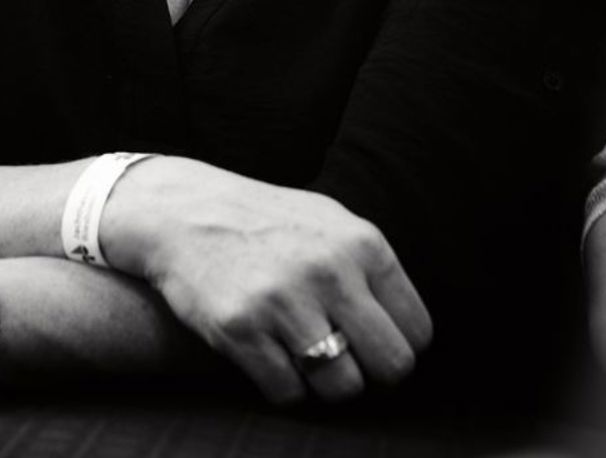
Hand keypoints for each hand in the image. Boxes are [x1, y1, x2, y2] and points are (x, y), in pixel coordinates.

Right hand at [102, 159, 432, 404]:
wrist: (187, 211)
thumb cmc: (268, 221)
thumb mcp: (331, 223)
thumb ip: (372, 269)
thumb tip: (411, 334)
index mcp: (362, 244)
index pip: (417, 332)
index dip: (397, 346)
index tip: (372, 344)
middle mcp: (330, 271)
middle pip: (391, 366)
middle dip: (371, 373)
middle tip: (346, 360)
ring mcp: (285, 301)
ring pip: (342, 387)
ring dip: (325, 383)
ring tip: (304, 355)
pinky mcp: (242, 330)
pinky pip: (289, 393)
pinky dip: (283, 385)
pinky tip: (270, 354)